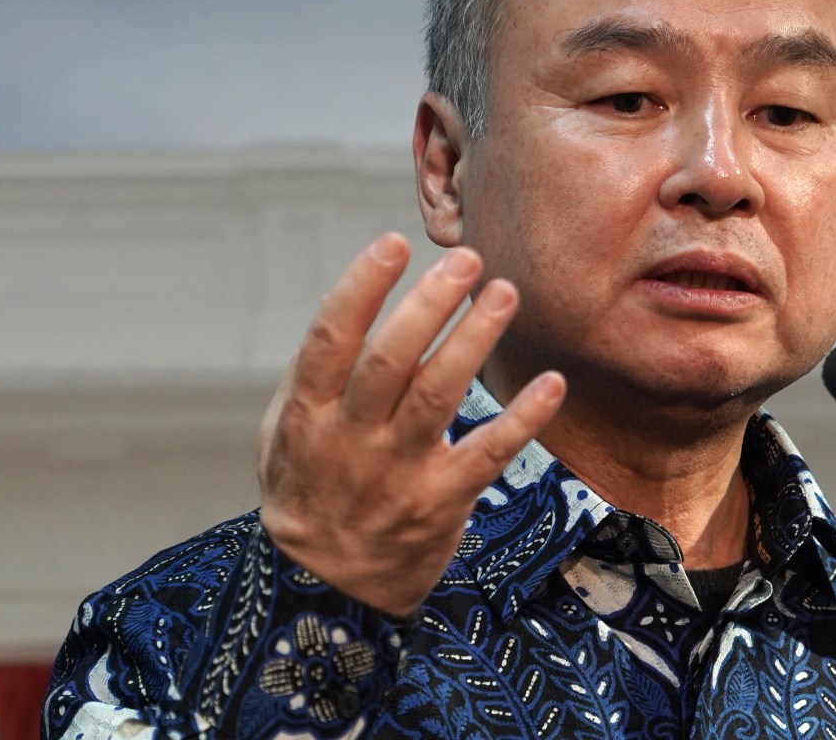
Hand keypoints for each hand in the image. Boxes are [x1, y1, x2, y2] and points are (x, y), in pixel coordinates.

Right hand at [257, 232, 564, 615]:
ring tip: (505, 292)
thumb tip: (348, 295)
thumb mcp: (284, 434)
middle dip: (430, 303)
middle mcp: (350, 439)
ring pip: (440, 396)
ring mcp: (398, 473)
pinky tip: (552, 383)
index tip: (393, 243)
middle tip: (467, 258)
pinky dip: (523, 418)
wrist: (322, 592)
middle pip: (391, 360)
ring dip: (475, 340)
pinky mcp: (442, 502)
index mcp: (307, 414)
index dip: (361, 287)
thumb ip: (313, 372)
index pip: (330, 339)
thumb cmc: (308, 491)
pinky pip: (488, 454)